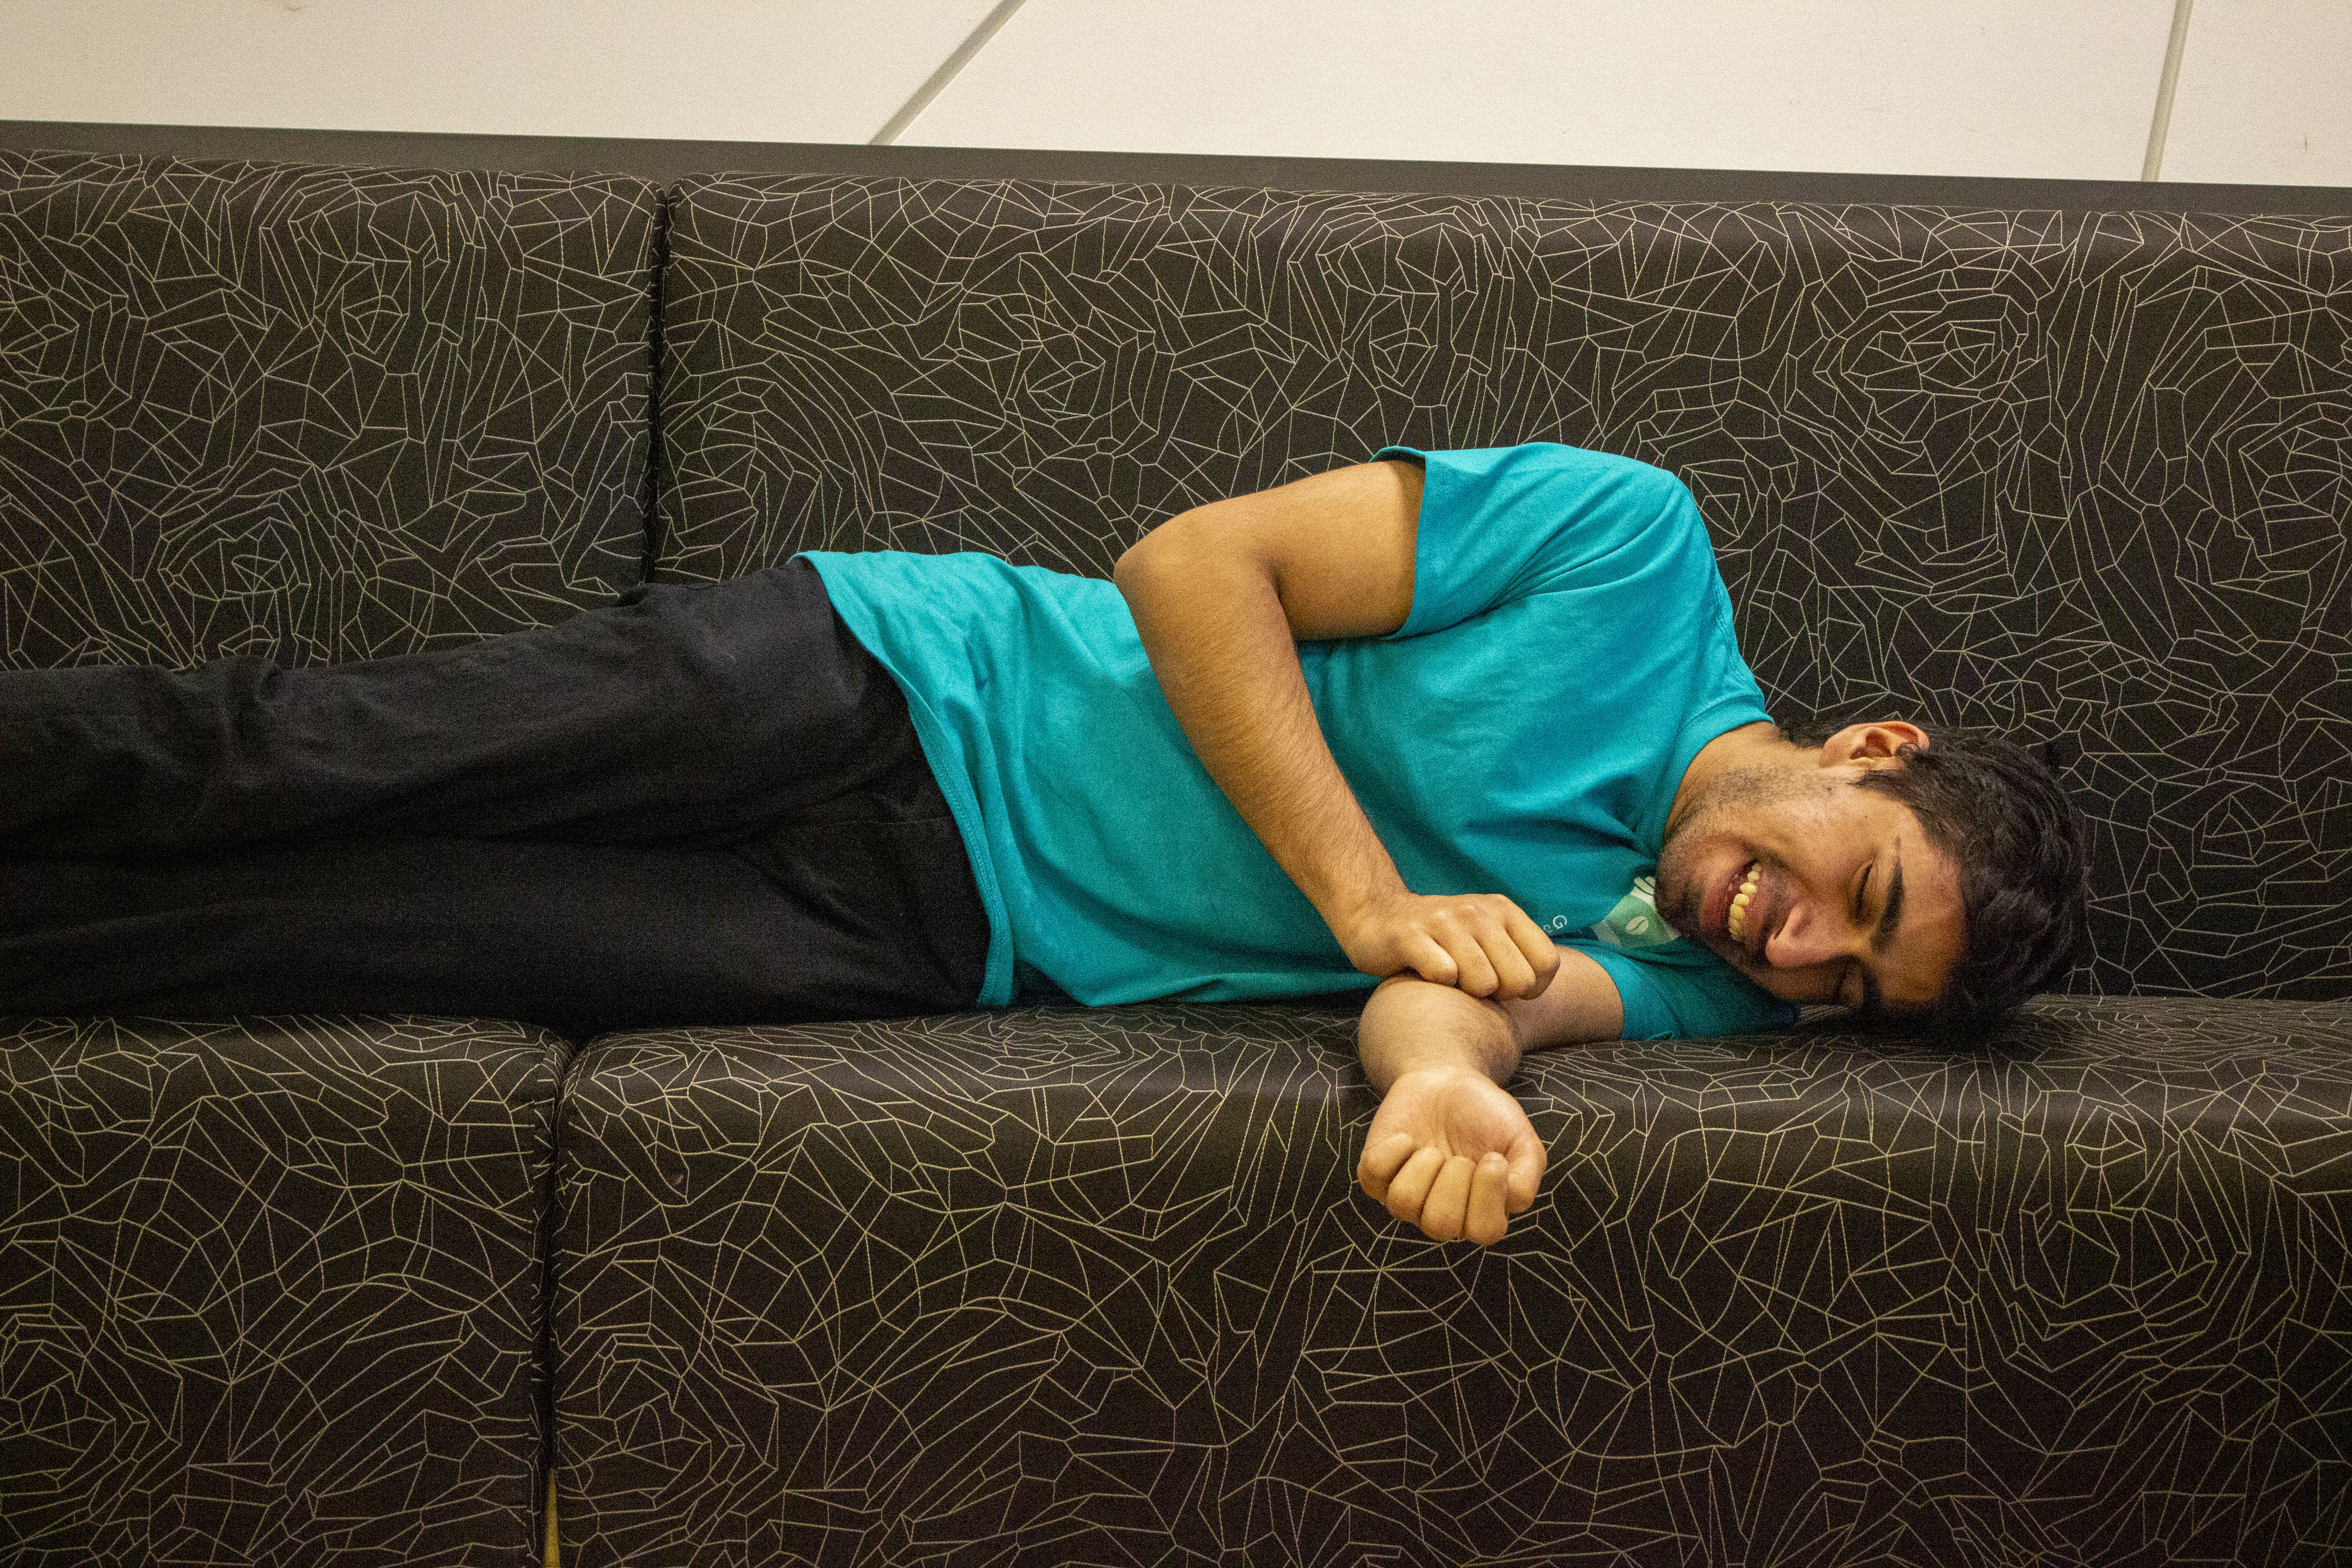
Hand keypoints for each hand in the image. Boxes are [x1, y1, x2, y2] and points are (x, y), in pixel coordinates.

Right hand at [1336, 889, 1559, 1000]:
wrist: (1376, 916)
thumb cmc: (1440, 940)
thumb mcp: (1485, 936)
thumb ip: (1516, 955)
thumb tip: (1537, 987)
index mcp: (1503, 910)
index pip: (1546, 963)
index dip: (1532, 988)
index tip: (1507, 987)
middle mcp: (1478, 911)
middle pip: (1518, 980)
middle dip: (1499, 995)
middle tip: (1473, 984)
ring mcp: (1444, 922)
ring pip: (1483, 983)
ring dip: (1465, 992)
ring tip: (1450, 978)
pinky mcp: (1410, 936)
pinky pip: (1443, 974)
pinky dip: (1437, 983)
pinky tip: (1426, 974)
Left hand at [1357, 1067, 1546, 1243]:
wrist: (1448, 1082)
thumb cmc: (1486, 1115)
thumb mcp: (1522, 1140)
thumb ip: (1527, 1175)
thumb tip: (1512, 1198)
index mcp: (1479, 1213)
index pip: (1485, 1231)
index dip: (1488, 1194)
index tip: (1492, 1158)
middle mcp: (1440, 1214)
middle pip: (1440, 1224)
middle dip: (1453, 1179)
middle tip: (1459, 1156)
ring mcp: (1406, 1198)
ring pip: (1403, 1203)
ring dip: (1423, 1165)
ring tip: (1432, 1148)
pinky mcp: (1376, 1176)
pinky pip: (1374, 1175)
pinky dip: (1392, 1150)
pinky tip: (1407, 1139)